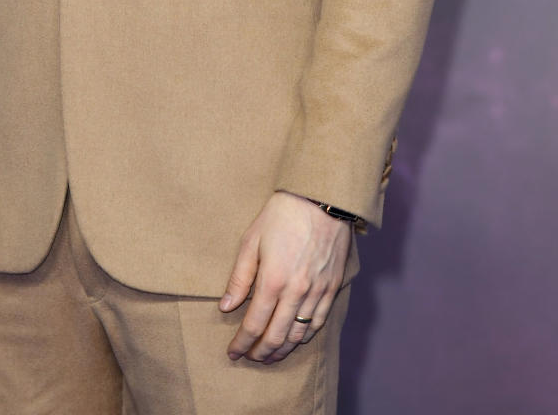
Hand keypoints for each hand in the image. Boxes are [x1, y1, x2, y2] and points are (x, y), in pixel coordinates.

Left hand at [220, 191, 350, 363]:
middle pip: (276, 336)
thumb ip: (239, 277)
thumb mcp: (251, 240)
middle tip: (250, 358)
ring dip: (282, 349)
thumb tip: (225, 307)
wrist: (321, 199)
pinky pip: (318, 322)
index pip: (254, 325)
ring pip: (299, 334)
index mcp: (273, 280)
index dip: (242, 343)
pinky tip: (296, 339)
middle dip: (260, 352)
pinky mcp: (332, 287)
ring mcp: (317, 291)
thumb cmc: (281, 215)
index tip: (233, 352)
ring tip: (270, 354)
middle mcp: (296, 291)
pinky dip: (305, 336)